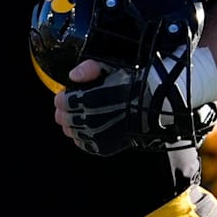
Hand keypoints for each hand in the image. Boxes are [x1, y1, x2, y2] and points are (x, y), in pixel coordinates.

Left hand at [54, 55, 215, 155]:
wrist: (154, 105)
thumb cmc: (131, 83)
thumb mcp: (110, 68)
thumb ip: (88, 68)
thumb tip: (72, 76)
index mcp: (89, 99)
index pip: (62, 101)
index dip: (62, 98)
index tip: (65, 95)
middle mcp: (90, 119)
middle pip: (64, 119)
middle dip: (64, 112)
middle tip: (68, 107)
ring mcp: (97, 136)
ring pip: (72, 133)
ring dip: (72, 125)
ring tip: (79, 118)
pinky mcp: (103, 147)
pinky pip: (84, 144)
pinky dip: (82, 138)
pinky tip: (88, 130)